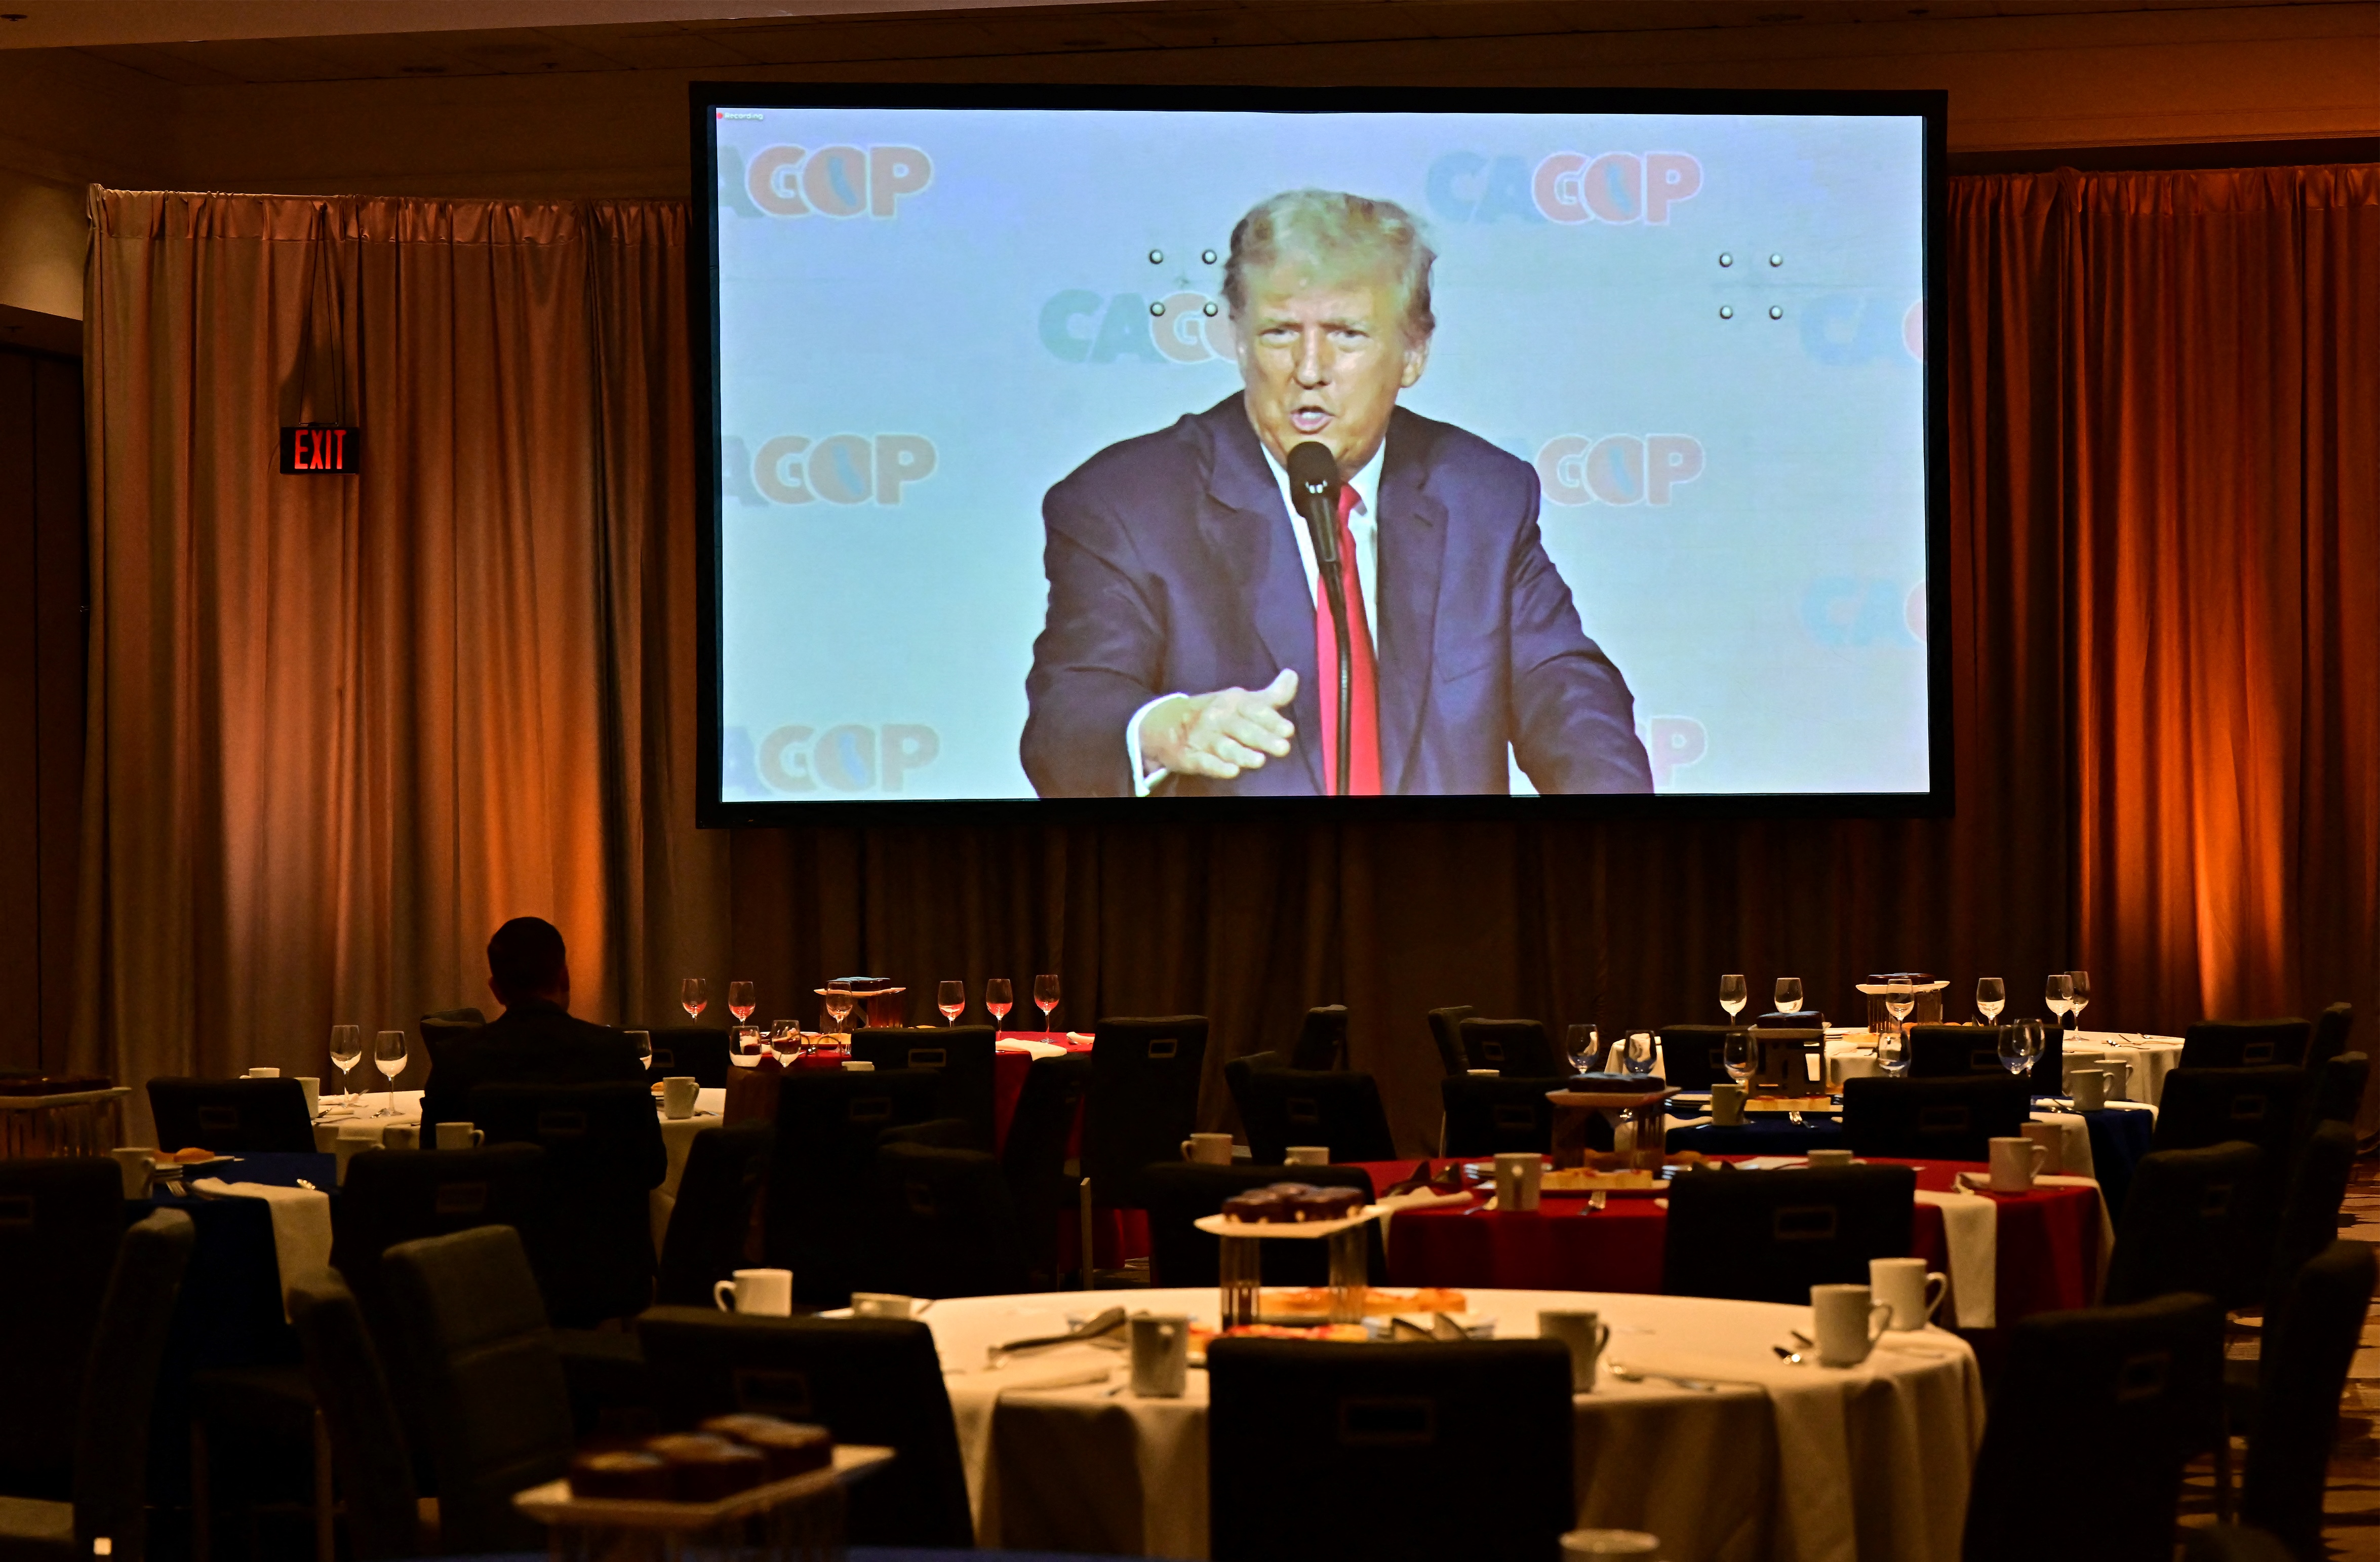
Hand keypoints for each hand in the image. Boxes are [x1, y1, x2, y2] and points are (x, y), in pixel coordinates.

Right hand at [1141, 670, 1297, 780]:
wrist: (1166, 722)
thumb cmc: (1216, 713)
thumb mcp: (1242, 701)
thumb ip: (1271, 696)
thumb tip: (1292, 675)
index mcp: (1233, 702)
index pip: (1254, 709)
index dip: (1272, 720)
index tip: (1288, 730)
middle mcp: (1218, 718)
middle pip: (1243, 729)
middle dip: (1263, 738)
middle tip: (1283, 747)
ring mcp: (1203, 737)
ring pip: (1225, 746)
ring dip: (1241, 753)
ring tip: (1259, 761)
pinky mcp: (1190, 756)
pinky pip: (1203, 762)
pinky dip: (1216, 766)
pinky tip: (1231, 771)